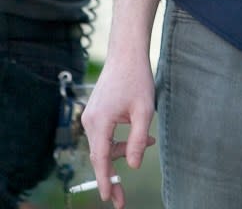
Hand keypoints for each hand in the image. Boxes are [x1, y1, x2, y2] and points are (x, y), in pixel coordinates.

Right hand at [81, 55, 155, 208]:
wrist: (126, 53)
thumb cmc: (136, 78)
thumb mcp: (143, 111)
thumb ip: (137, 140)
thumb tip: (132, 166)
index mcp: (100, 122)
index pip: (100, 159)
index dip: (105, 180)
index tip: (109, 198)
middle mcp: (90, 120)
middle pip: (100, 155)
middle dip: (112, 175)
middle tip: (122, 197)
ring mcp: (91, 115)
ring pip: (103, 145)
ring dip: (122, 151)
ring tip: (147, 145)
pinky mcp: (96, 111)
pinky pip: (105, 134)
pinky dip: (119, 139)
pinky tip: (138, 136)